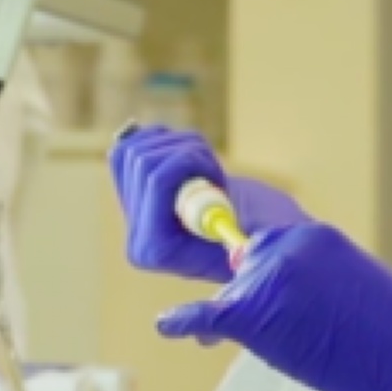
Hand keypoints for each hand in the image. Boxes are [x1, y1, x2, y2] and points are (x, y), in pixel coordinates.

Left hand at [110, 128, 306, 282]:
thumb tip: (245, 229)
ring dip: (182, 147)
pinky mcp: (128, 190)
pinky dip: (162, 140)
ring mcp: (129, 212)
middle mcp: (136, 234)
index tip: (220, 178)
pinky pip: (128, 145)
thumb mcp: (260, 236)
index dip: (192, 163)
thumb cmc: (263, 234)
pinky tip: (186, 160)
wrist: (251, 232)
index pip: (157, 180)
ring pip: (137, 148)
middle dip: (188, 154)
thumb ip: (246, 235)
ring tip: (209, 173)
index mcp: (159, 249)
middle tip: (217, 175)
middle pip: (143, 160)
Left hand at [159, 223, 391, 390]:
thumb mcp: (358, 286)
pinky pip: (207, 314)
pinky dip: (184, 321)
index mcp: (315, 238)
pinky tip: (167, 324)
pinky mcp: (255, 314)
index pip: (267, 248)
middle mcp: (286, 249)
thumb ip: (317, 280)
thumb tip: (289, 301)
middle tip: (281, 326)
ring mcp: (268, 279)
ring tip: (262, 339)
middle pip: (245, 268)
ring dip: (241, 316)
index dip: (263, 275)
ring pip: (234, 293)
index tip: (267, 291)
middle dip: (253, 295)